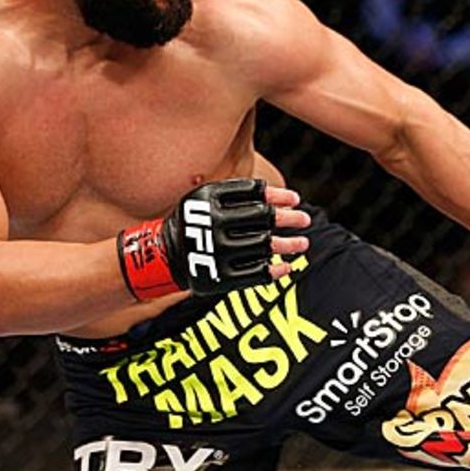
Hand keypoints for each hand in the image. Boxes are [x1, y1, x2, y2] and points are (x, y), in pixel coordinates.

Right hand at [117, 179, 310, 299]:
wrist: (164, 256)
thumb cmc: (196, 220)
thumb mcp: (208, 198)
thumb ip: (242, 193)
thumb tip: (290, 199)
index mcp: (208, 200)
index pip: (254, 193)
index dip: (279, 196)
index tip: (296, 199)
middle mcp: (212, 225)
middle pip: (263, 218)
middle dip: (289, 218)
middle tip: (305, 220)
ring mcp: (217, 252)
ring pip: (265, 246)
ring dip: (289, 245)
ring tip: (303, 244)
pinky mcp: (220, 277)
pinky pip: (256, 274)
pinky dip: (275, 270)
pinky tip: (286, 267)